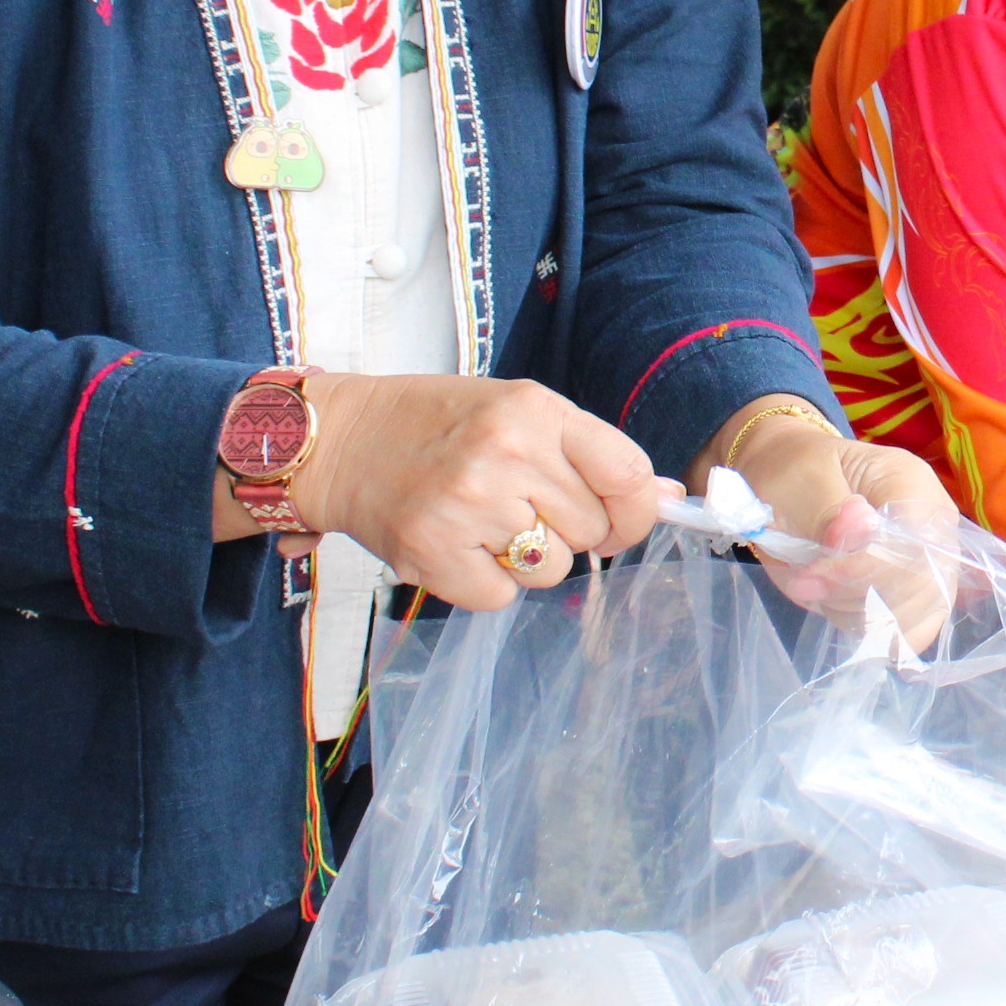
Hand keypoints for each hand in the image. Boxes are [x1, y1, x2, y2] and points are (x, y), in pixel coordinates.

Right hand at [274, 372, 668, 609]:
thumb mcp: (515, 413)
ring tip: (482, 524)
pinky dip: (484, 583)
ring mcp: (468, 504)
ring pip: (551, 569)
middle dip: (568, 531)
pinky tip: (457, 546)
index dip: (638, 511)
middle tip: (519, 508)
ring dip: (526, 560)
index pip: (627, 474)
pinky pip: (501, 597)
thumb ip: (587, 453)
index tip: (621, 522)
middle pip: (591, 530)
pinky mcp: (433, 551)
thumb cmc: (434, 424)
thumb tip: (667, 497)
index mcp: (535, 409)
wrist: (339, 440)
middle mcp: (507, 453)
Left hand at [713, 400, 957, 642]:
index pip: (915, 544)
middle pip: (923, 588)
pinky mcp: (912, 594)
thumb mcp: (800, 481)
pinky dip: (864, 629)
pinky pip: (903, 633)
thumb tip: (858, 531)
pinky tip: (833, 604)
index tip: (811, 574)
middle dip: (857, 596)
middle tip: (803, 583)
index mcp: (912, 485)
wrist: (789, 482)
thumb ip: (828, 510)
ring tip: (815, 588)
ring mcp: (927, 563)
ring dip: (857, 614)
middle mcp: (933, 527)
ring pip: (915, 617)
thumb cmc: (796, 472)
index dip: (866, 569)